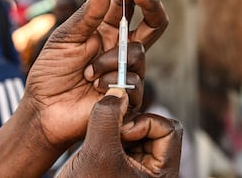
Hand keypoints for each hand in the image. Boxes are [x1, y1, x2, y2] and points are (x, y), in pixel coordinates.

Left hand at [24, 0, 168, 147]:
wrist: (44, 108)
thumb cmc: (50, 71)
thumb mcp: (64, 37)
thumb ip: (87, 14)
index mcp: (103, 29)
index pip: (127, 2)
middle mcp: (119, 45)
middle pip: (152, 21)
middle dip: (151, 2)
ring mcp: (126, 68)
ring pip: (138, 51)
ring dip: (110, 59)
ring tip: (88, 72)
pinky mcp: (129, 92)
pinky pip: (135, 80)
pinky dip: (111, 81)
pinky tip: (95, 88)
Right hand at [58, 88, 182, 177]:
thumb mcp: (97, 153)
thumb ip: (107, 118)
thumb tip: (118, 91)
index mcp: (161, 173)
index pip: (168, 129)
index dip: (144, 123)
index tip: (121, 135)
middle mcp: (152, 169)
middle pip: (152, 126)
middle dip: (127, 124)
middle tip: (108, 135)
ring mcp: (135, 164)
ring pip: (134, 128)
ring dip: (115, 127)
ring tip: (97, 141)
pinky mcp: (118, 161)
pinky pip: (119, 135)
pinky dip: (106, 132)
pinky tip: (92, 143)